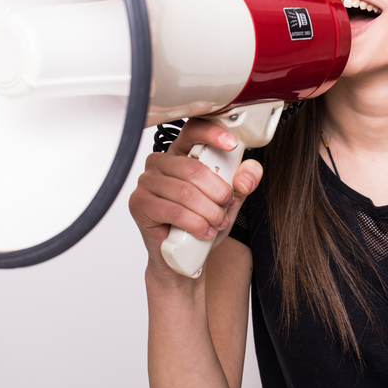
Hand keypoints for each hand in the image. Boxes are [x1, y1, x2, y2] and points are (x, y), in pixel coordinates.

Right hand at [129, 119, 262, 278]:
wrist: (183, 257)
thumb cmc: (202, 223)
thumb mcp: (230, 201)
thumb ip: (243, 182)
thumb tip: (247, 175)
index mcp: (181, 153)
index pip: (192, 130)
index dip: (212, 133)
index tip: (232, 145)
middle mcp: (161, 163)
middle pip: (193, 168)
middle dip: (217, 191)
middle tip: (226, 206)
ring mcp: (147, 182)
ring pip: (185, 192)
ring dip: (208, 211)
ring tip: (217, 222)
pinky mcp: (139, 204)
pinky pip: (173, 210)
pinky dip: (195, 223)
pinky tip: (204, 231)